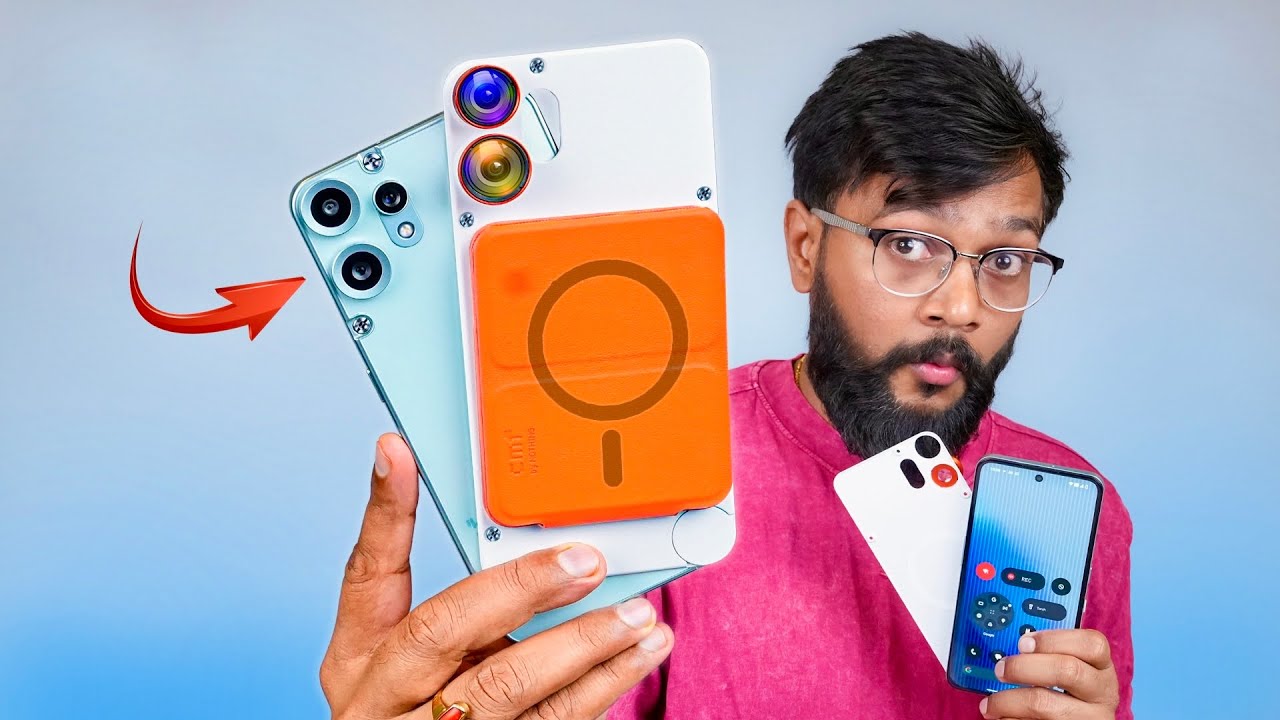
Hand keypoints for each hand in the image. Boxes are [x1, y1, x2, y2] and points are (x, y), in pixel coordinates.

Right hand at [320, 433, 673, 719]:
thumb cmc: (420, 712)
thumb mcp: (408, 659)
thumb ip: (453, 600)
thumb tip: (491, 512)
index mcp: (361, 660)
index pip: (366, 575)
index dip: (384, 513)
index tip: (399, 453)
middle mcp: (386, 700)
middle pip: (444, 633)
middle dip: (519, 591)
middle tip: (586, 562)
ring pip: (508, 689)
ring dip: (583, 647)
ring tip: (637, 616)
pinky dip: (600, 689)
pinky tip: (635, 657)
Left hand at [980, 629, 1118, 718]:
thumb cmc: (1068, 693)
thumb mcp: (1070, 670)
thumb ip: (1049, 655)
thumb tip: (1010, 644)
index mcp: (1101, 668)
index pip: (1092, 644)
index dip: (1053, 639)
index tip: (1023, 642)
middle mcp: (1101, 693)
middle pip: (1067, 670)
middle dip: (1024, 667)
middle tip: (999, 669)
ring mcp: (1089, 718)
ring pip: (1044, 704)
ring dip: (1008, 700)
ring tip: (990, 703)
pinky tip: (1003, 718)